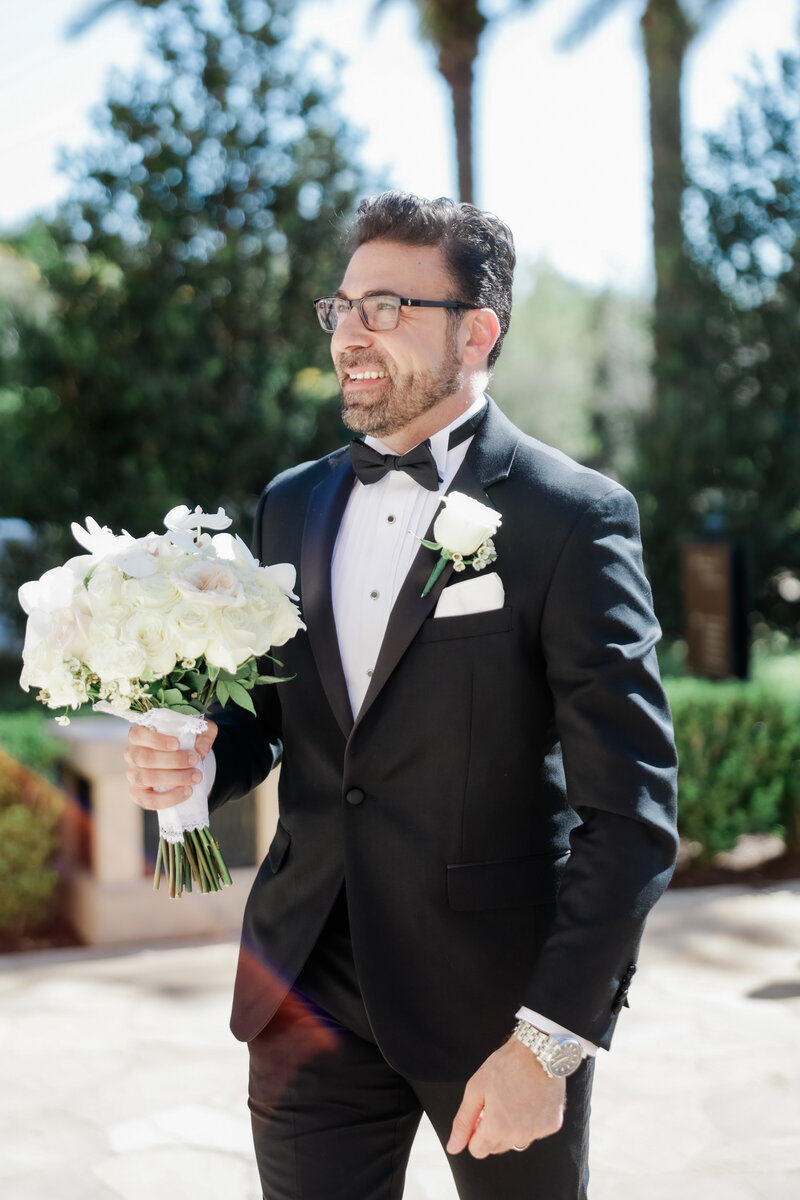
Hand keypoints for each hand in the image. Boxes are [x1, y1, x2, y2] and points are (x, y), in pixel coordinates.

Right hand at [124, 721, 217, 809]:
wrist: (183, 763)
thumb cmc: (184, 742)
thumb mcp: (197, 731)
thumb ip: (203, 734)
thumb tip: (202, 748)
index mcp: (139, 736)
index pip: (137, 734)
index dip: (156, 740)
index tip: (177, 744)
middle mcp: (132, 755)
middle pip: (144, 758)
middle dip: (172, 760)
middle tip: (194, 760)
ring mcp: (133, 776)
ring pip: (147, 778)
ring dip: (174, 778)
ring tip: (196, 777)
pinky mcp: (138, 795)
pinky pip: (150, 800)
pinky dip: (170, 798)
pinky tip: (187, 791)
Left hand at [446, 1036, 566, 1157]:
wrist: (538, 1051)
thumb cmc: (506, 1065)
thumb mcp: (475, 1089)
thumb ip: (463, 1122)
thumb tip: (453, 1147)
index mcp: (497, 1129)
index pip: (477, 1150)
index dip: (475, 1132)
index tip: (480, 1116)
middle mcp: (518, 1136)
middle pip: (497, 1147)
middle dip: (492, 1129)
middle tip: (496, 1102)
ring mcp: (537, 1132)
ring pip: (516, 1141)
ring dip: (512, 1127)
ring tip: (513, 1099)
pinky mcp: (552, 1125)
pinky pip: (535, 1132)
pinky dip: (530, 1121)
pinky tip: (529, 1100)